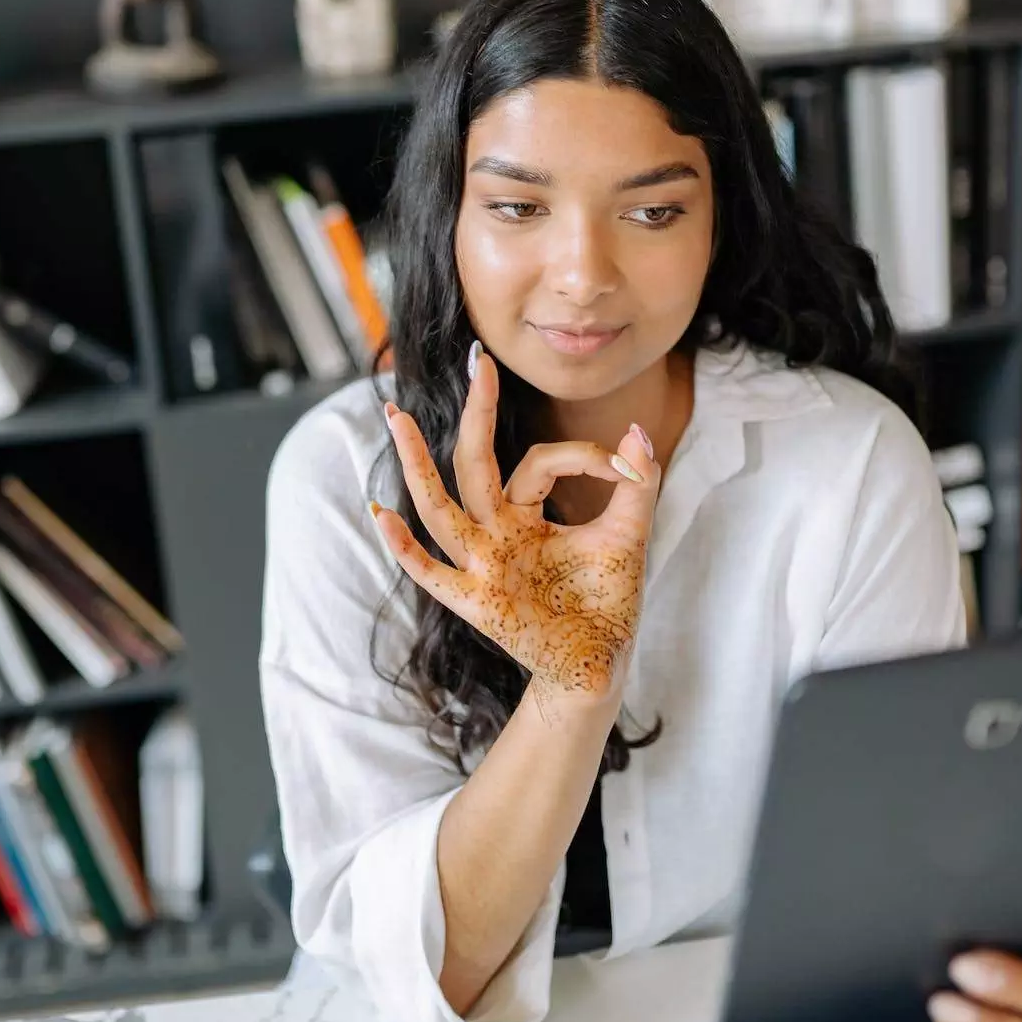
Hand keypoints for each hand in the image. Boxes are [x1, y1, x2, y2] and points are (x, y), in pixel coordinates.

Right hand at [371, 344, 661, 701]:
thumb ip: (636, 485)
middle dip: (476, 411)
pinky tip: (382, 514)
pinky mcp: (477, 601)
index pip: (536, 462)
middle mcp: (495, 532)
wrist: (600, 662)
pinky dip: (406, 546)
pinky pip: (431, 572)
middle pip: (474, 462)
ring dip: (416, 462)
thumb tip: (640, 429)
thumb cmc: (605, 601)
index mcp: (525, 514)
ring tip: (394, 415)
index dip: (583, 455)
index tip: (625, 465)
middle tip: (478, 359)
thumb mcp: (627, 535)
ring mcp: (481, 564)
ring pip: (440, 505)